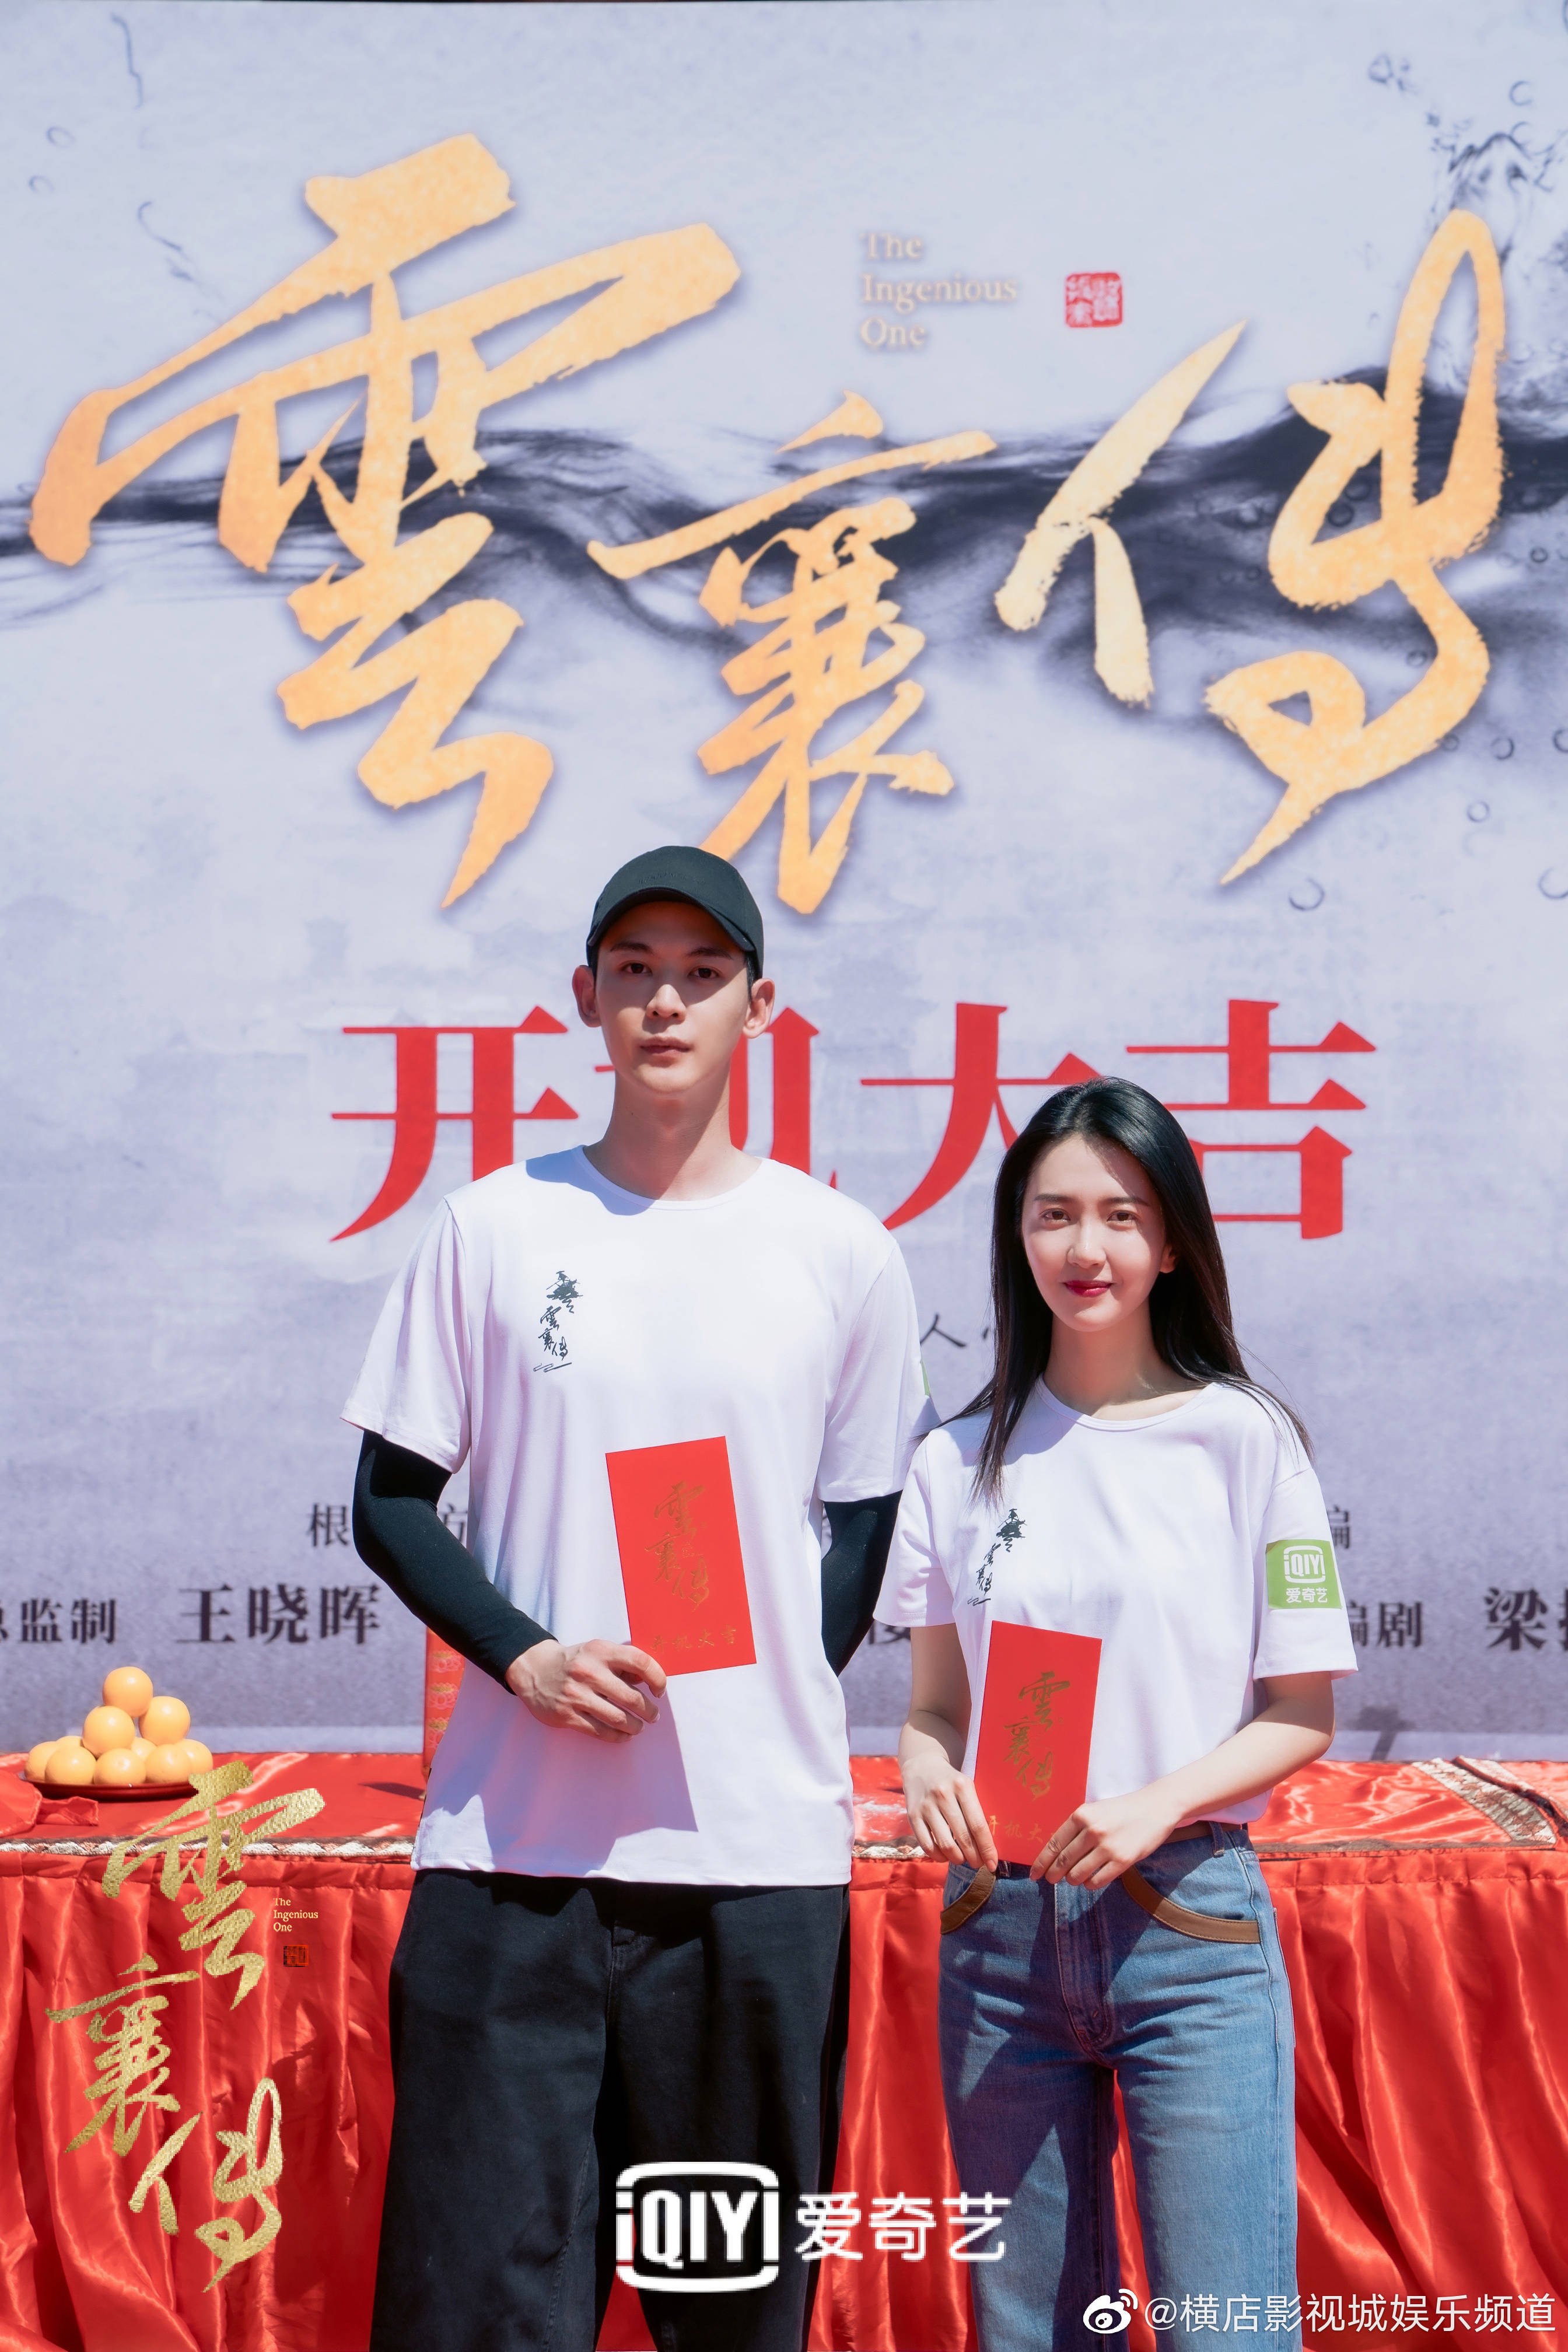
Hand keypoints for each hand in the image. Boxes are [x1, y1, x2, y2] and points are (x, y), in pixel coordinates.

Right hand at [505, 1638, 666, 1739]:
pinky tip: (623, 1735)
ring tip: (639, 1727)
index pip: (640, 1662)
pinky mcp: (566, 1715)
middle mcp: (589, 1672)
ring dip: (635, 1726)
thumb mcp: (599, 1652)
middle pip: (631, 1698)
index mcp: (601, 1651)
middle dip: (649, 1711)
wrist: (536, 1670)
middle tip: (653, 1716)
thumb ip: (624, 1664)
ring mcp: (576, 1695)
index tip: (659, 1690)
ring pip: (618, 1719)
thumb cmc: (577, 1661)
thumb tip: (651, 1681)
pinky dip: (617, 1736)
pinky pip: (600, 1731)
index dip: (657, 1678)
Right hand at [901, 1756, 997, 1870]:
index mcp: (962, 1786)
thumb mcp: (966, 1787)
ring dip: (957, 1859)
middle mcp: (943, 1795)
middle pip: (963, 1837)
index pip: (978, 1825)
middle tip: (978, 1863)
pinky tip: (945, 1856)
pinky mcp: (912, 1815)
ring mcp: (926, 1805)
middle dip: (974, 1857)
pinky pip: (927, 1845)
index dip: (987, 1848)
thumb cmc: (951, 1782)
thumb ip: (976, 1810)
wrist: (921, 1766)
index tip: (992, 1864)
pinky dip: (938, 1856)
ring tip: (962, 1859)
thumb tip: (988, 1846)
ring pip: (946, 1845)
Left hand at [1032, 1787, 1181, 1889]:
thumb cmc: (1122, 1810)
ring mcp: (1108, 1846)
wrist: (1155, 1807)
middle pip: (1063, 1862)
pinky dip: (1090, 1884)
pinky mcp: (1123, 1860)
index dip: (1041, 1862)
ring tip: (1074, 1878)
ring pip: (1078, 1874)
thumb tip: (1057, 1854)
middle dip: (1053, 1875)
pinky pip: (1097, 1881)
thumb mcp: (1095, 1811)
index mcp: (1081, 1815)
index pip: (1054, 1844)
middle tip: (1051, 1880)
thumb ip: (1077, 1828)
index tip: (1034, 1874)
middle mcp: (1092, 1830)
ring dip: (1073, 1880)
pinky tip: (1091, 1880)